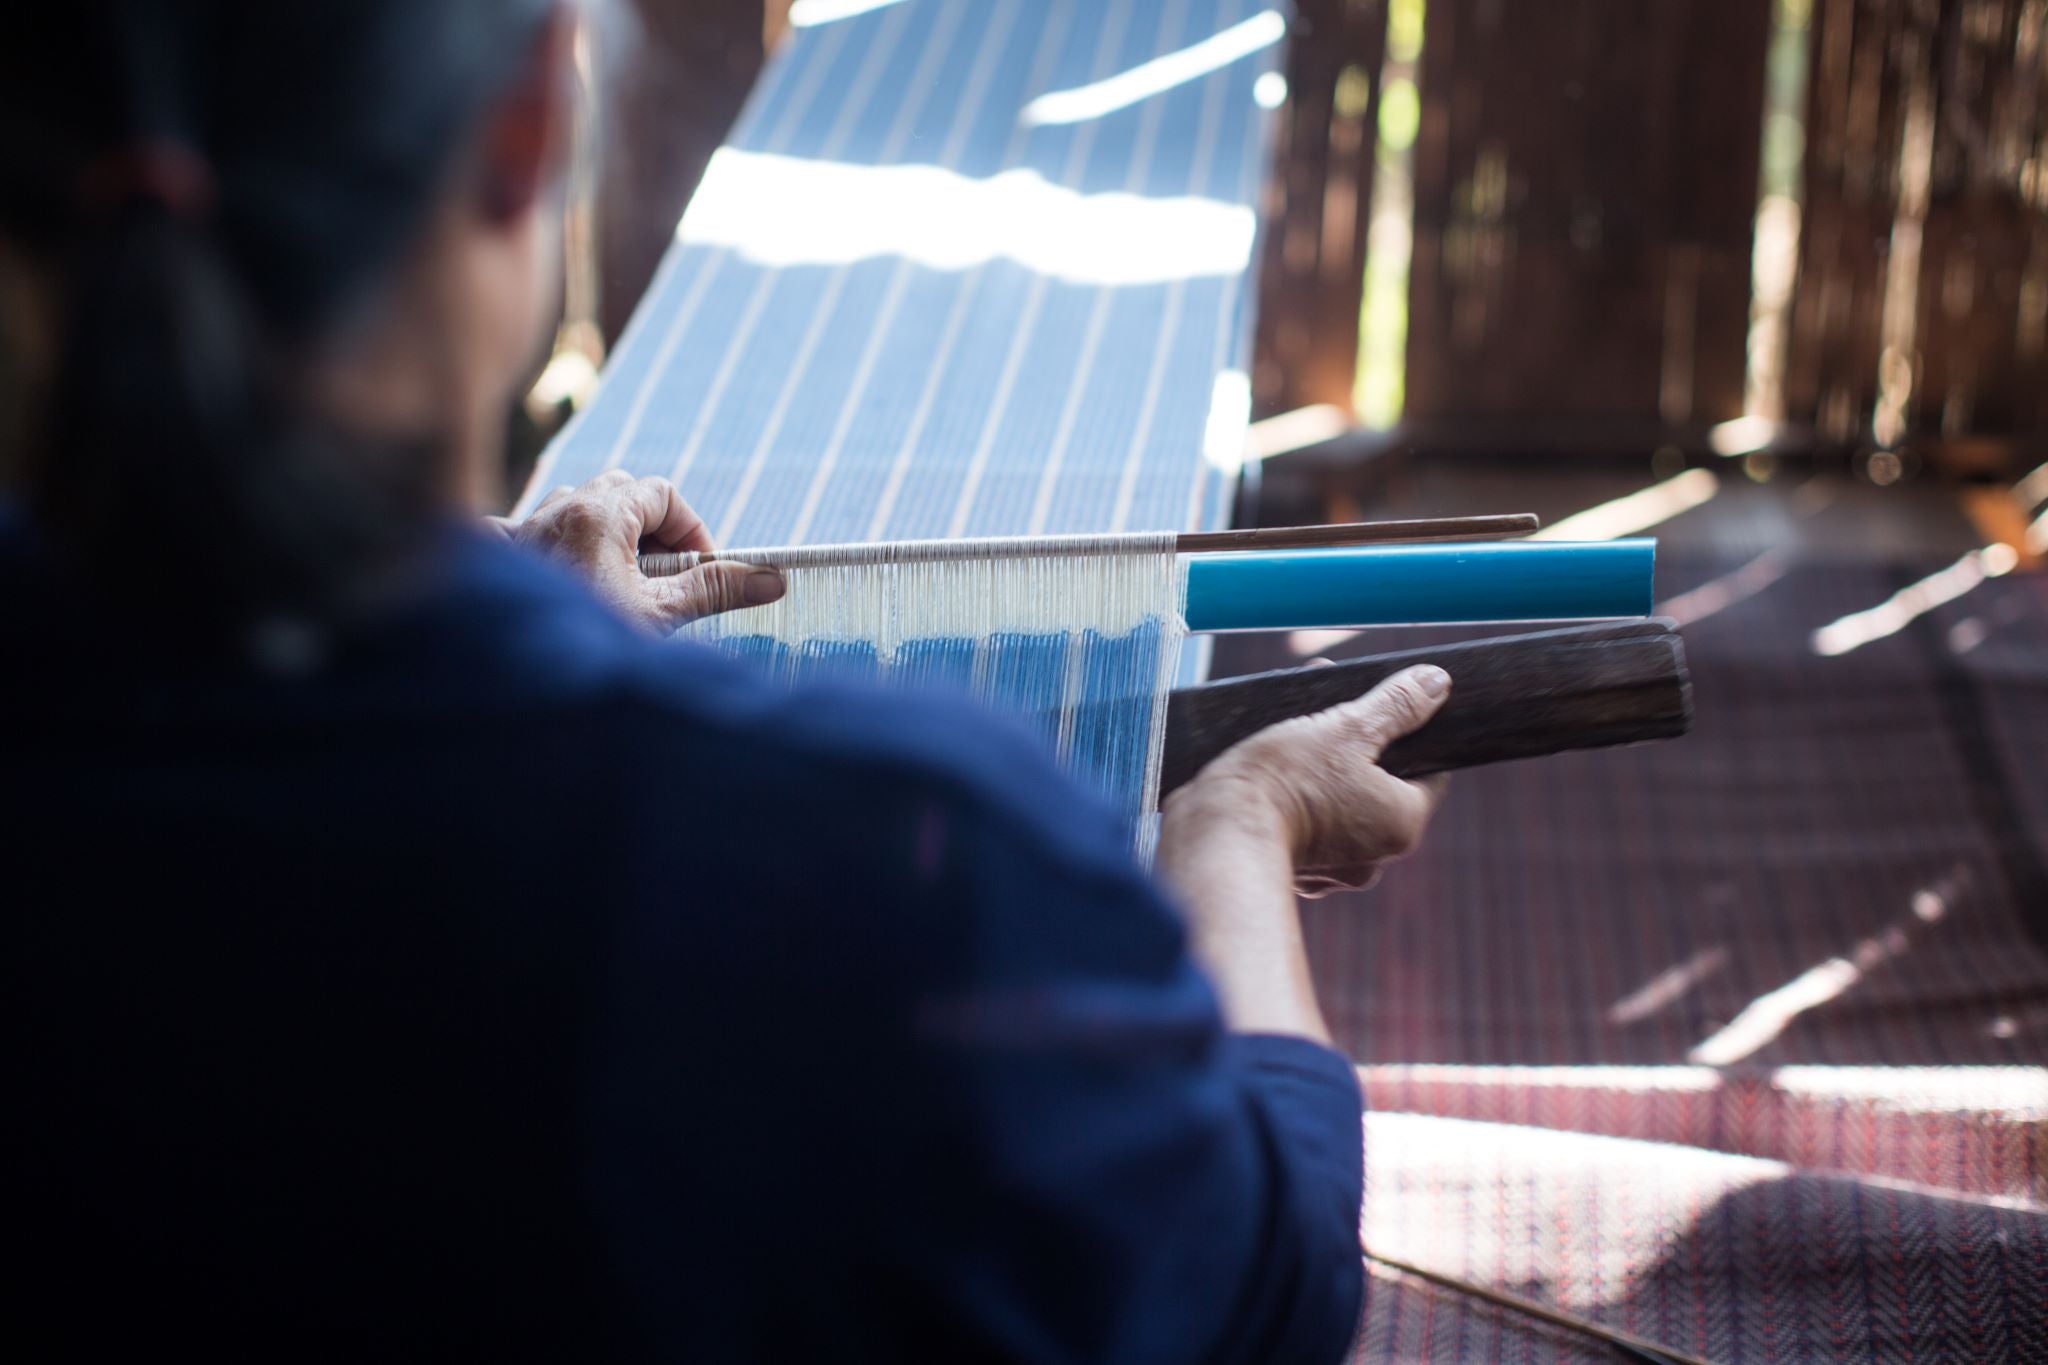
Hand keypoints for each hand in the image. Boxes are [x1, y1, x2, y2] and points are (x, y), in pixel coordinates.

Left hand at [486, 472, 783, 632]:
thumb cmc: (590, 648)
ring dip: (602, 529)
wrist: (523, 688)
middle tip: (663, 576)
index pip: (662, 493)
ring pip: (572, 504)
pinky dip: (538, 540)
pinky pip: (514, 528)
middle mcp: (556, 512)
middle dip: (648, 526)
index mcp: (599, 515)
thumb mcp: (661, 615)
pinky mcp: (497, 559)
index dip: (689, 528)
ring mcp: (522, 533)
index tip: (700, 569)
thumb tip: (773, 579)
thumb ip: (715, 589)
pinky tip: (550, 569)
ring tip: (619, 580)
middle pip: (618, 490)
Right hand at [1170, 664, 1450, 896]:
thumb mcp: (1347, 727)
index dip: (1407, 735)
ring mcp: (1333, 872)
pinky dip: (1298, 800)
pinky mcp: (1295, 872)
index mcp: (1401, 824)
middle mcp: (1375, 859)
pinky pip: (1309, 827)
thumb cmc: (1285, 779)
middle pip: (1379, 787)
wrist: (1216, 832)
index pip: (1428, 772)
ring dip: (1325, 769)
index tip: (1379, 710)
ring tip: (1294, 732)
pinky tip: (1274, 773)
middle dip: (1356, 745)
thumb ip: (1397, 705)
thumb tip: (1438, 682)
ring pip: (1341, 805)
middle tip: (1327, 711)